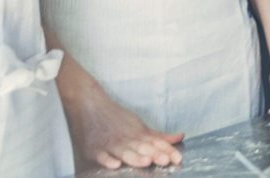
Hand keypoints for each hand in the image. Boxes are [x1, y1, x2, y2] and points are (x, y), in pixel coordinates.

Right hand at [64, 80, 182, 169]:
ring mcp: (111, 144)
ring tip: (146, 162)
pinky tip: (115, 164)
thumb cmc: (116, 118)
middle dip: (155, 154)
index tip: (179, 159)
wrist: (89, 103)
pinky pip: (101, 156)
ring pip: (125, 152)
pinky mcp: (94, 149)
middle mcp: (127, 139)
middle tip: (166, 160)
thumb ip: (159, 136)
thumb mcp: (139, 125)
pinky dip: (108, 160)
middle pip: (143, 148)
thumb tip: (180, 137)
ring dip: (136, 157)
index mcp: (139, 134)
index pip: (156, 143)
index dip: (168, 151)